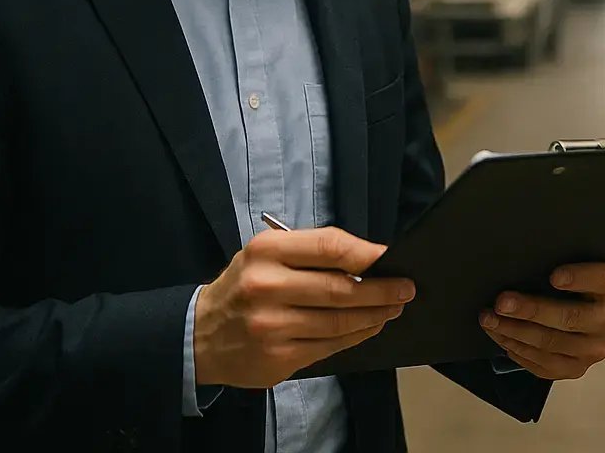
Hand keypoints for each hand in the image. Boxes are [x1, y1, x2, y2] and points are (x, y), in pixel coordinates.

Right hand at [194, 227, 414, 388]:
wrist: (199, 335)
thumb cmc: (243, 287)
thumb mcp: (265, 255)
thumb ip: (311, 254)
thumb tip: (368, 259)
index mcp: (265, 252)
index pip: (329, 246)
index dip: (368, 253)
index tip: (393, 257)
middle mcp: (266, 287)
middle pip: (340, 288)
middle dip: (381, 289)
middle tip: (406, 288)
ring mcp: (271, 326)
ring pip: (339, 322)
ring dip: (374, 315)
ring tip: (393, 308)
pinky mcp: (277, 358)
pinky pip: (329, 346)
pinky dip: (356, 336)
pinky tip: (369, 327)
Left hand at [480, 262, 604, 379]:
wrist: (583, 309)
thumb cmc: (573, 279)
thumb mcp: (576, 264)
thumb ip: (561, 261)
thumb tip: (523, 262)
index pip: (604, 280)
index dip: (580, 278)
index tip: (553, 276)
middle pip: (570, 318)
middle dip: (531, 310)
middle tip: (501, 303)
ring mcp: (596, 349)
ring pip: (552, 344)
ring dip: (515, 332)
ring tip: (489, 320)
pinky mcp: (578, 368)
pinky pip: (545, 365)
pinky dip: (518, 350)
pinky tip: (502, 337)